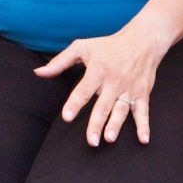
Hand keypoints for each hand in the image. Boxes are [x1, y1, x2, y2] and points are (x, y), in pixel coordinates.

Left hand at [33, 23, 172, 146]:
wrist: (142, 40)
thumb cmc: (108, 45)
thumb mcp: (82, 47)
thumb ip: (60, 62)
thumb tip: (38, 72)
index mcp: (97, 71)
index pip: (83, 90)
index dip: (75, 104)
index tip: (67, 117)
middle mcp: (113, 82)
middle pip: (103, 105)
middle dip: (97, 123)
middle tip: (91, 141)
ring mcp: (128, 89)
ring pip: (121, 110)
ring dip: (116, 125)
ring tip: (109, 139)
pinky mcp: (142, 94)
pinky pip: (143, 112)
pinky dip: (144, 126)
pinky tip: (143, 140)